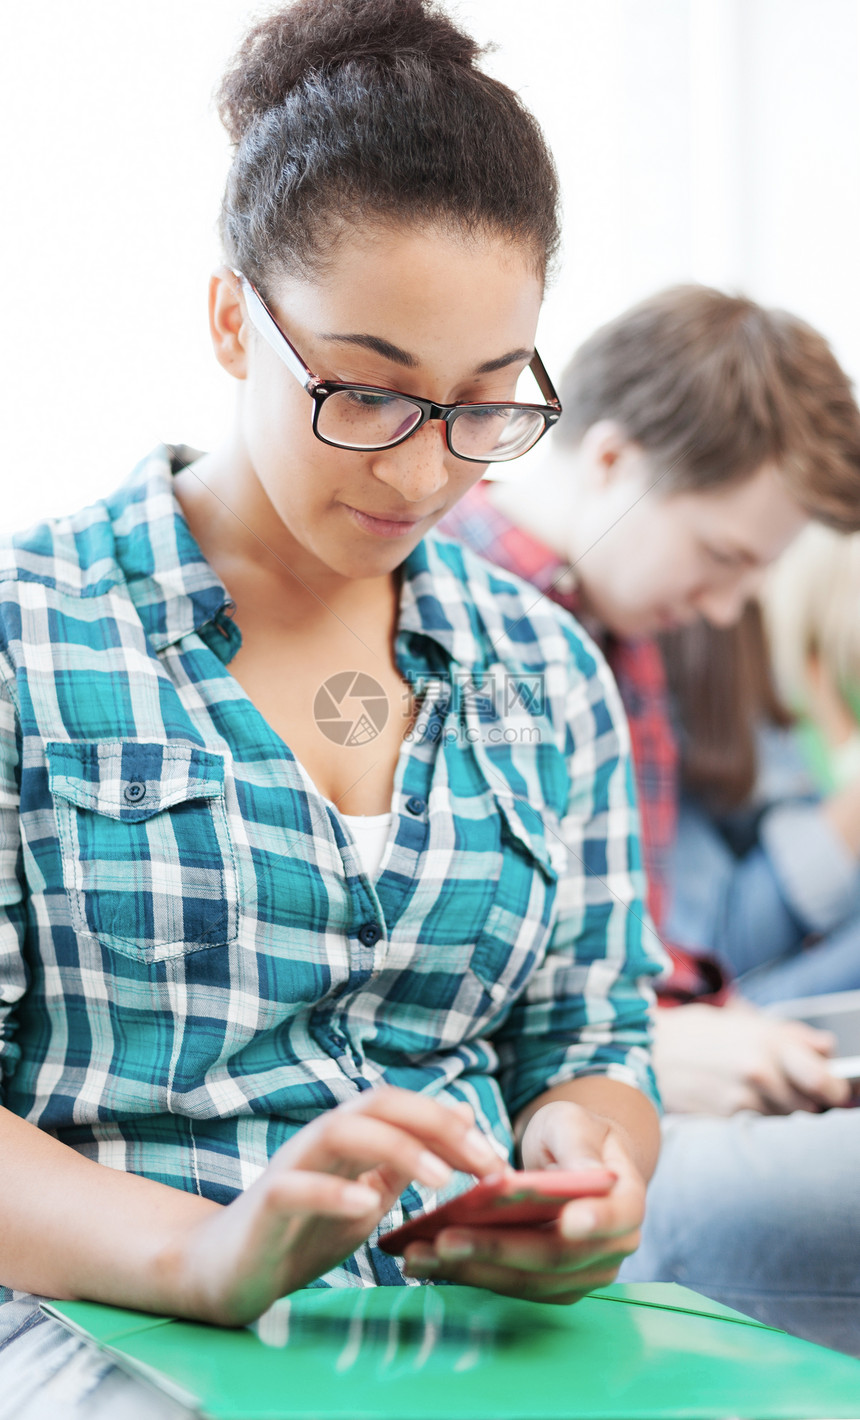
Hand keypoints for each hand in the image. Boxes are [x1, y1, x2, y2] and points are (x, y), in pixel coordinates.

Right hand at [162, 1087, 501, 1324]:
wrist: (226, 1273)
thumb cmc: (300, 1232)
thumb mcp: (366, 1197)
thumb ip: (406, 1162)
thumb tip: (462, 1117)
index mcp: (347, 1137)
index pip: (402, 1107)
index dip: (450, 1123)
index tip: (494, 1157)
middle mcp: (318, 1141)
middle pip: (377, 1105)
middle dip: (434, 1126)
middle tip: (482, 1162)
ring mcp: (289, 1168)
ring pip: (339, 1132)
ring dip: (394, 1149)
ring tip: (437, 1180)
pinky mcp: (263, 1206)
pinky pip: (295, 1188)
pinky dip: (333, 1192)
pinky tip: (368, 1208)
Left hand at [403, 1100, 644, 1303]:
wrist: (572, 1161)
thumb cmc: (575, 1136)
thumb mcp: (575, 1124)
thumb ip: (578, 1146)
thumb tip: (585, 1171)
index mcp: (627, 1205)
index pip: (616, 1218)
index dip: (594, 1222)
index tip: (567, 1223)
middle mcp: (611, 1250)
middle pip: (554, 1256)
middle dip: (496, 1249)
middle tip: (445, 1239)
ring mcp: (579, 1275)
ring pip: (524, 1279)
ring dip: (470, 1269)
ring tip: (418, 1253)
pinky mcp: (548, 1287)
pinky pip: (507, 1285)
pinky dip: (467, 1273)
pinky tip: (428, 1259)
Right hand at [654, 1002, 850, 1114]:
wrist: (650, 1051)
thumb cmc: (700, 1034)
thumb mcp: (748, 1022)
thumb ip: (794, 1036)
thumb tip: (827, 1048)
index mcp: (769, 1045)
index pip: (825, 1082)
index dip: (835, 1089)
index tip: (834, 1089)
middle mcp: (758, 1075)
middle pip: (809, 1107)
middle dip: (807, 1101)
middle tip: (792, 1088)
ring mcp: (741, 1102)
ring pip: (786, 1121)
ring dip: (782, 1112)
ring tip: (760, 1093)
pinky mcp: (725, 1122)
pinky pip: (759, 1129)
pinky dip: (758, 1121)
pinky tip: (741, 1104)